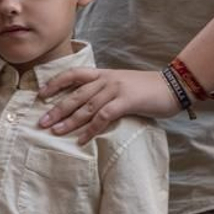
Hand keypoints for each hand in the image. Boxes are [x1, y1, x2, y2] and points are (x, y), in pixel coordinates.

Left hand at [37, 67, 179, 143]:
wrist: (173, 86)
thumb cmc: (148, 89)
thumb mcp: (122, 84)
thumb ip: (105, 91)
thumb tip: (88, 105)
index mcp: (104, 74)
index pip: (74, 74)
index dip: (55, 83)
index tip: (41, 95)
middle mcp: (107, 80)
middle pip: (76, 94)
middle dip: (57, 109)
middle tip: (42, 122)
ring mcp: (116, 89)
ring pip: (86, 106)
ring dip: (69, 120)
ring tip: (56, 131)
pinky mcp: (126, 101)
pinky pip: (103, 116)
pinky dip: (91, 129)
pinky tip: (82, 140)